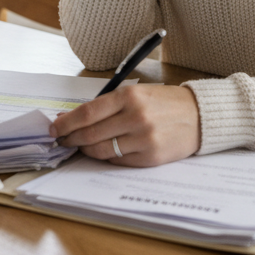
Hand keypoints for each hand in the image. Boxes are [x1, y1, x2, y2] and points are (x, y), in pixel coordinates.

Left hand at [50, 84, 199, 166]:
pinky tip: (104, 151)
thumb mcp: (136, 94)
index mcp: (129, 97)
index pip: (87, 113)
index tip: (54, 128)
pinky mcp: (151, 157)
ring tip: (81, 146)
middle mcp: (135, 117)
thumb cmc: (164, 102)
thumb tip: (74, 117)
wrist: (199, 116)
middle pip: (90, 134)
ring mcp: (143, 139)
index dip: (66, 123)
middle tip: (62, 140)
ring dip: (86, 150)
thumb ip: (107, 106)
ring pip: (102, 150)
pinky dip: (107, 157)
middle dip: (71, 138)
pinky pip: (118, 161)